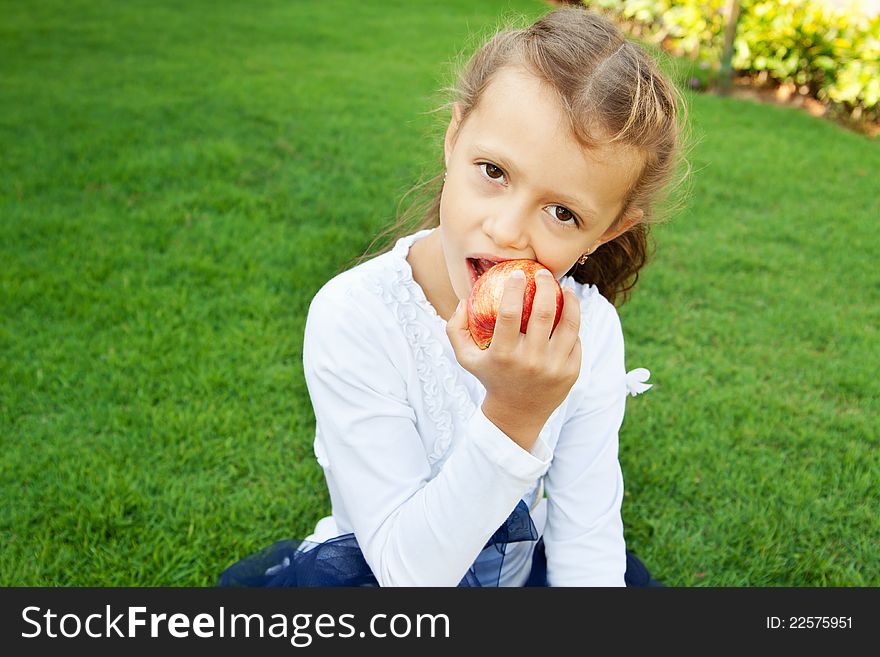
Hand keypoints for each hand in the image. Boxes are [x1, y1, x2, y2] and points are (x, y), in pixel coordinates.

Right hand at [446, 268, 581, 449]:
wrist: (517, 414)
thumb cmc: (491, 377)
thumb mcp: (466, 358)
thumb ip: (456, 329)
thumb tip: (463, 300)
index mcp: (503, 355)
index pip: (509, 313)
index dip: (514, 288)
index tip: (518, 273)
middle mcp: (530, 361)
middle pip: (543, 312)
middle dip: (546, 285)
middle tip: (544, 274)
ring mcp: (554, 367)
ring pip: (568, 323)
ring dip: (569, 300)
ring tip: (564, 289)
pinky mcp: (571, 372)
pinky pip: (575, 339)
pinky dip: (572, 323)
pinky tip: (569, 311)